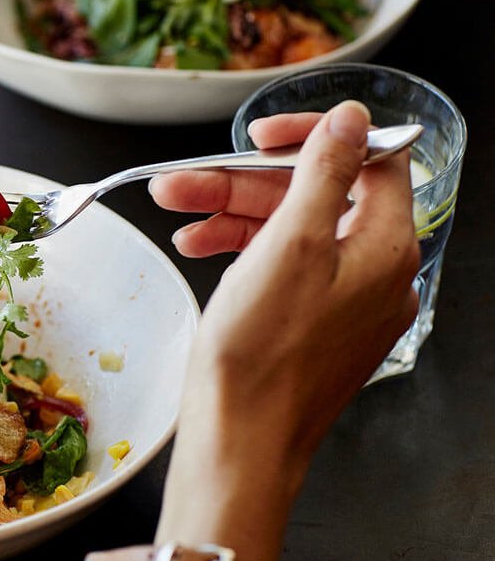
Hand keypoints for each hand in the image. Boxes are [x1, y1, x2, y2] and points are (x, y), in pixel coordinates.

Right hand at [154, 101, 419, 560]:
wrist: (240, 441)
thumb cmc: (261, 355)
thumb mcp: (289, 245)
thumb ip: (325, 173)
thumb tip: (353, 120)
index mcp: (384, 248)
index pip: (367, 161)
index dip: (310, 138)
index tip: (259, 136)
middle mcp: (375, 274)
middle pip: (315, 198)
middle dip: (244, 183)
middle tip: (183, 181)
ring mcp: (345, 304)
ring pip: (291, 234)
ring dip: (231, 215)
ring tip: (175, 215)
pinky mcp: (314, 328)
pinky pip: (284, 271)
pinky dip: (242, 254)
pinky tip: (199, 249)